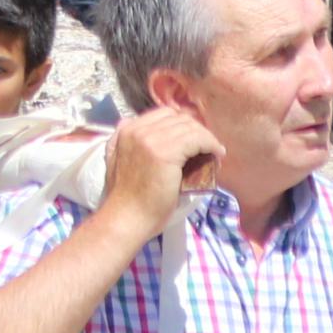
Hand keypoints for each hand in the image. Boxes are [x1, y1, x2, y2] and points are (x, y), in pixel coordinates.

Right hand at [102, 104, 225, 235]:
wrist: (127, 217)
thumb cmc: (126, 197)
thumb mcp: (116, 160)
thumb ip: (123, 141)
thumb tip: (129, 122)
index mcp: (126, 130)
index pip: (164, 115)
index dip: (183, 126)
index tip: (194, 141)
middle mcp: (137, 130)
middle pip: (179, 119)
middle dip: (197, 132)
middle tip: (208, 148)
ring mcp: (150, 140)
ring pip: (189, 128)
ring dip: (206, 139)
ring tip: (214, 153)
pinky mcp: (165, 153)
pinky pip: (196, 139)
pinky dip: (210, 145)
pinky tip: (216, 155)